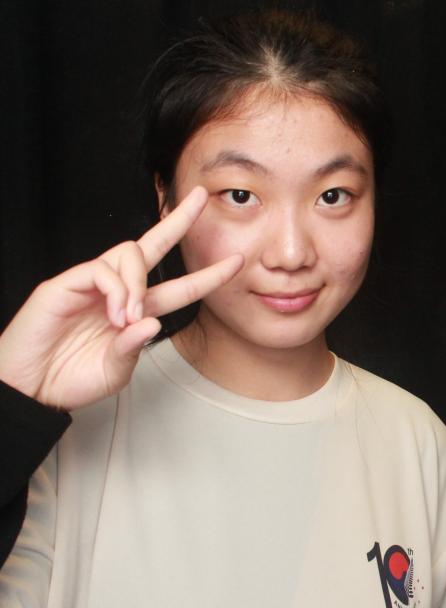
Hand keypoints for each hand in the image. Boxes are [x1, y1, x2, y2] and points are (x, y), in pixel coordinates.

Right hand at [0, 187, 242, 410]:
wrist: (28, 389)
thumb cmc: (68, 379)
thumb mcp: (114, 371)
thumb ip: (134, 348)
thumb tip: (151, 321)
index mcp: (135, 312)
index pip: (178, 286)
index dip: (206, 275)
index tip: (235, 263)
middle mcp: (116, 291)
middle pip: (152, 245)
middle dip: (179, 221)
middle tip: (202, 198)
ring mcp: (90, 284)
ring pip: (129, 254)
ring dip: (138, 282)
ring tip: (129, 316)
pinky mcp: (64, 284)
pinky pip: (100, 269)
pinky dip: (115, 289)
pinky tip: (114, 313)